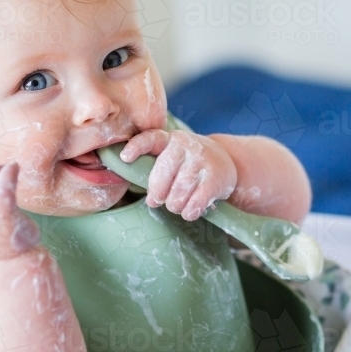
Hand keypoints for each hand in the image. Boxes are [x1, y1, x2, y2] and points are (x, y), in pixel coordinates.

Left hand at [120, 129, 236, 220]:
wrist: (225, 160)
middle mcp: (185, 146)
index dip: (136, 147)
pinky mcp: (215, 179)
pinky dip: (189, 212)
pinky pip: (194, 205)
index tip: (125, 158)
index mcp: (169, 139)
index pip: (150, 139)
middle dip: (157, 194)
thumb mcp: (172, 155)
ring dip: (174, 205)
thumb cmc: (188, 162)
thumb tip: (145, 194)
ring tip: (177, 202)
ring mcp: (202, 161)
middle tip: (158, 200)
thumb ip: (155, 167)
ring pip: (177, 194)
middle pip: (162, 174)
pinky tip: (190, 210)